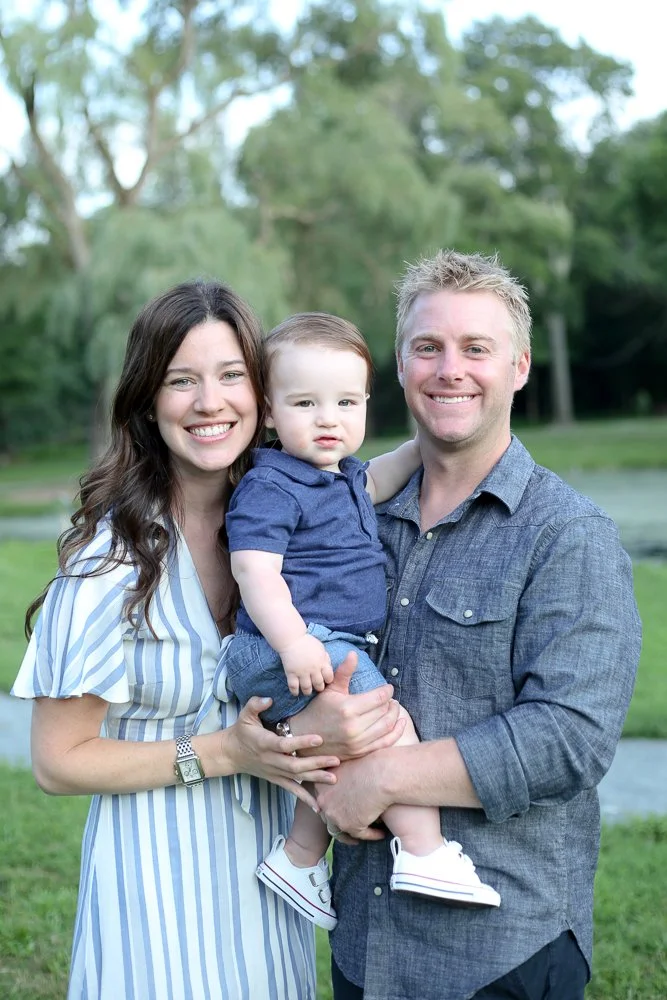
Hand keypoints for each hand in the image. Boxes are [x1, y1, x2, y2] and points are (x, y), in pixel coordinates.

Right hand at [221, 697, 339, 810]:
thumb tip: (269, 699)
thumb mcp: (245, 715)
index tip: (319, 738)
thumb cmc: (241, 731)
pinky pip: (291, 790)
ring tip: (334, 778)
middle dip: (316, 763)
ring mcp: (274, 771)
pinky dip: (305, 798)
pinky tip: (319, 807)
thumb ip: (256, 704)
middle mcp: (271, 759)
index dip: (302, 742)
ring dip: (316, 778)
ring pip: (297, 778)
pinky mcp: (276, 779)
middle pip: (295, 765)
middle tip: (336, 760)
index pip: (285, 745)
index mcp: (265, 743)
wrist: (230, 754)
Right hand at [279, 633, 333, 695]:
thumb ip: (325, 658)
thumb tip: (328, 666)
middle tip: (317, 688)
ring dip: (308, 691)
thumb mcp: (320, 648)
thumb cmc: (307, 642)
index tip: (325, 680)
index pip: (329, 676)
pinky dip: (295, 691)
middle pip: (318, 684)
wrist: (292, 639)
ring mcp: (302, 672)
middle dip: (319, 687)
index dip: (328, 680)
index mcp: (322, 662)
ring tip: (307, 691)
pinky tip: (296, 692)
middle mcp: (313, 668)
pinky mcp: (291, 673)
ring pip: (307, 688)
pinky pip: (293, 686)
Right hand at [290, 652, 404, 758]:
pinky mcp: (359, 752)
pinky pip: (385, 743)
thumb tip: (354, 654)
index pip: (378, 698)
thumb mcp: (330, 689)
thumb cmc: (318, 709)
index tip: (388, 688)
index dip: (387, 691)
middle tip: (391, 698)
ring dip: (395, 715)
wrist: (305, 736)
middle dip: (391, 703)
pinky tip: (401, 724)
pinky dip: (397, 733)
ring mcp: (357, 742)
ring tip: (394, 708)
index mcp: (348, 708)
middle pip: (384, 711)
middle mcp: (354, 727)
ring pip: (387, 726)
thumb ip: (344, 672)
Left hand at [317, 753, 389, 840]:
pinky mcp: (350, 825)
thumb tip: (347, 784)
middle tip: (354, 823)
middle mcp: (323, 800)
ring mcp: (335, 814)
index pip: (325, 798)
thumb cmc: (371, 762)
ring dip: (354, 832)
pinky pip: (360, 834)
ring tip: (368, 832)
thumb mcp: (350, 765)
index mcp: (321, 783)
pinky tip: (381, 833)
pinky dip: (371, 834)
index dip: (336, 803)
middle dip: (341, 820)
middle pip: (330, 815)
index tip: (347, 806)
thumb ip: (343, 775)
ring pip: (341, 830)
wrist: (382, 773)